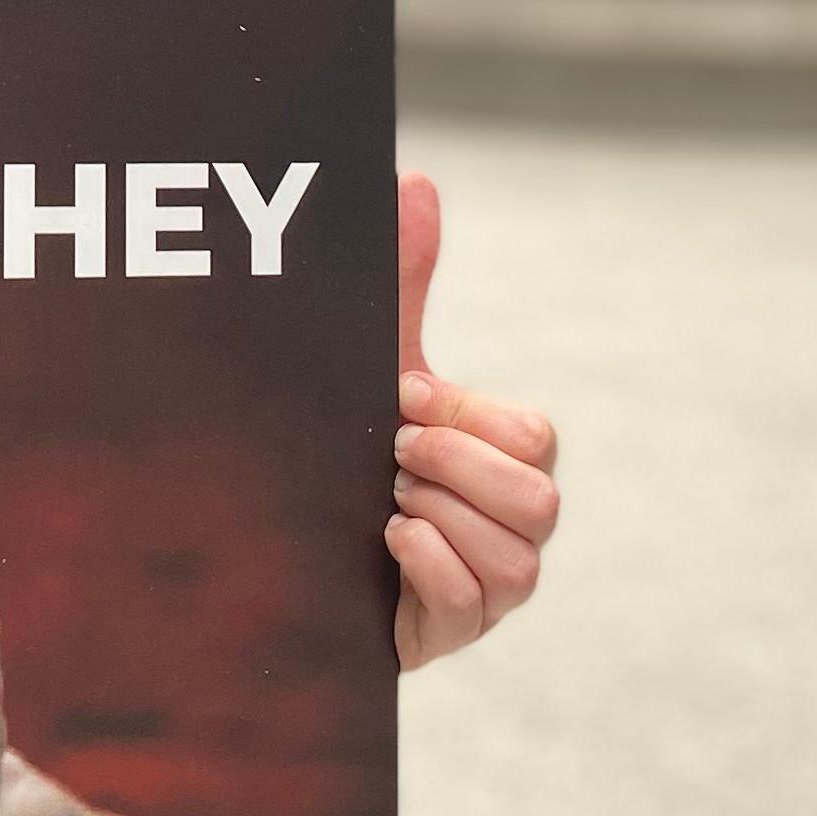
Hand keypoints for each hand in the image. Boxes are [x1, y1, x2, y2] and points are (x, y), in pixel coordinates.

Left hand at [389, 171, 558, 671]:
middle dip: (456, 469)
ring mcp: (488, 587)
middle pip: (541, 500)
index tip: (402, 400)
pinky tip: (384, 544)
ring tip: (385, 504)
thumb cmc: (340, 448)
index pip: (535, 438)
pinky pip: (472, 604)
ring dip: (438, 519)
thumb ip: (402, 279)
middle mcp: (509, 526)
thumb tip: (417, 181)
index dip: (468, 418)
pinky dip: (428, 566)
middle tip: (391, 458)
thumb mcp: (370, 363)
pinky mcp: (451, 633)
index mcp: (501, 461)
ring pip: (517, 559)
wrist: (275, 541)